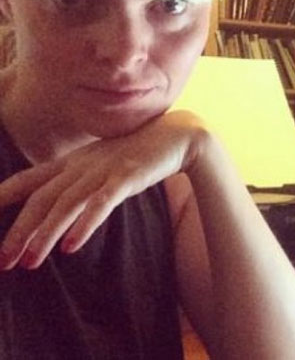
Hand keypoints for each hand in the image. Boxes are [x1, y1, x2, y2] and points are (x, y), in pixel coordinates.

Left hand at [0, 110, 204, 269]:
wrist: (175, 134)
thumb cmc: (137, 152)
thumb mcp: (100, 163)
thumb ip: (78, 179)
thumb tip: (58, 204)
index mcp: (72, 162)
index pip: (28, 180)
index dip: (3, 197)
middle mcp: (82, 165)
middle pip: (42, 199)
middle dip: (20, 230)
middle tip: (3, 262)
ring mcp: (104, 170)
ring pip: (66, 203)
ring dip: (46, 234)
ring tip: (29, 262)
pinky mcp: (127, 177)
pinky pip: (101, 202)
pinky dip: (85, 224)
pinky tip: (72, 246)